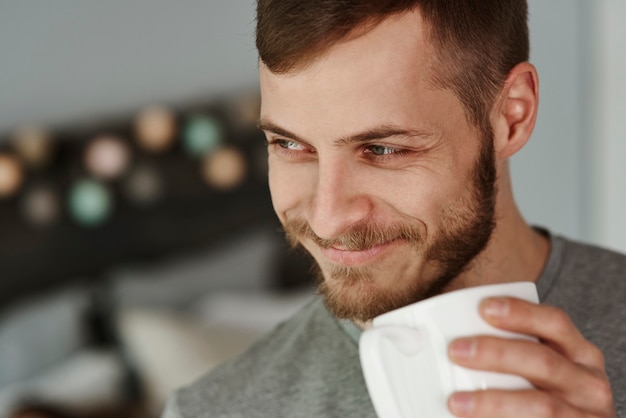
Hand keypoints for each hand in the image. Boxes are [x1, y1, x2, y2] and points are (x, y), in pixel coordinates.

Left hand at [447, 297, 615, 416]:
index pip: (554, 322)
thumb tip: (438, 339)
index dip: (521, 312)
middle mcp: (588, 381)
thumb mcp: (535, 371)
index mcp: (576, 353)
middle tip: (456, 351)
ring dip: (495, 402)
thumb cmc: (540, 395)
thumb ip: (505, 353)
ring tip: (456, 402)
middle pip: (542, 361)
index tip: (484, 307)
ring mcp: (585, 414)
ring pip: (542, 406)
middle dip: (496, 354)